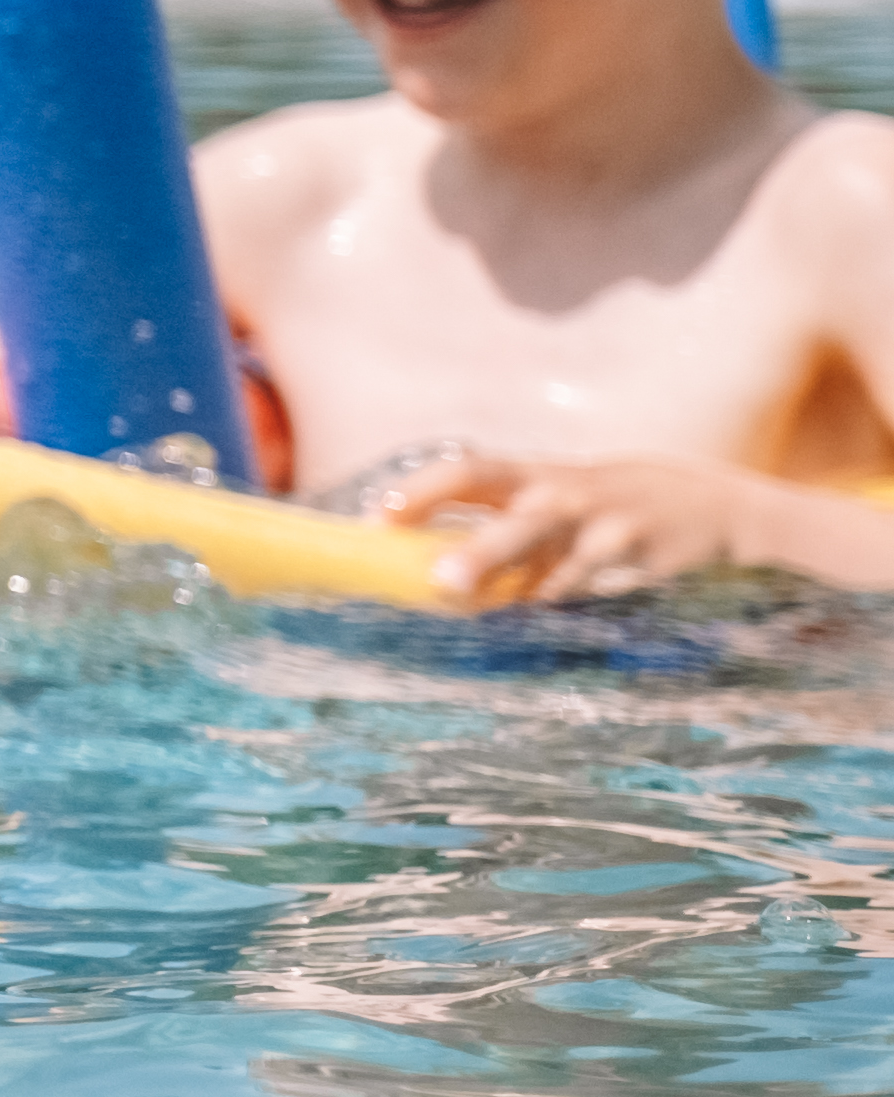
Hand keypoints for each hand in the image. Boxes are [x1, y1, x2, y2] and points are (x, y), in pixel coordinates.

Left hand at [377, 453, 893, 606]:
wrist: (718, 507)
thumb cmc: (616, 506)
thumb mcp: (563, 498)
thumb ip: (506, 524)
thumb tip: (430, 568)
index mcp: (538, 476)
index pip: (469, 472)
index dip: (421, 491)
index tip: (378, 516)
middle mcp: (568, 496)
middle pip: (515, 517)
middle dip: (478, 549)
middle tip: (438, 579)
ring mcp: (609, 528)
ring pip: (559, 560)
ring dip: (522, 587)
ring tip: (484, 609)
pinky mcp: (644, 559)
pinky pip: (597, 589)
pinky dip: (565, 605)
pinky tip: (539, 624)